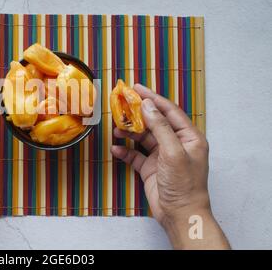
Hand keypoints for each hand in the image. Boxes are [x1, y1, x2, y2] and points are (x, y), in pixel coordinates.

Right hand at [111, 84, 229, 248]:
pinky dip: (125, 151)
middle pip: (153, 122)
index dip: (152, 98)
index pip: (168, 111)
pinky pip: (135, 155)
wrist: (180, 215)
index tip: (136, 88)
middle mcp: (175, 143)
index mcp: (188, 137)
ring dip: (129, 132)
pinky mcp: (150, 168)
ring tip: (116, 128)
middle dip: (137, 114)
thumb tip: (147, 106)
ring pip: (142, 137)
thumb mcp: (173, 152)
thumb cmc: (184, 185)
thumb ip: (159, 127)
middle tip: (121, 104)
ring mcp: (162, 156)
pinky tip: (116, 148)